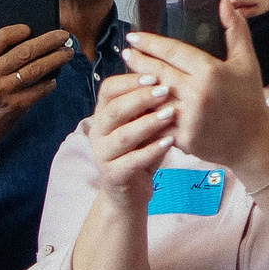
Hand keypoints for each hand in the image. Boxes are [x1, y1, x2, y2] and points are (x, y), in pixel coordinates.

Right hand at [0, 26, 73, 162]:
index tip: (34, 28)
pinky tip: (54, 79)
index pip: (2, 36)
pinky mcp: (16, 105)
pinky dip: (49, 83)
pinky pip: (39, 89)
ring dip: (56, 59)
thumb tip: (18, 33)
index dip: (21, 29)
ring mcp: (4, 90)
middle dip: (49, 41)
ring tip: (67, 53)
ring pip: (37, 68)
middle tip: (63, 36)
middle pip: (26, 50)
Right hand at [83, 70, 175, 206]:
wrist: (128, 194)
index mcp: (103, 115)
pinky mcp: (113, 176)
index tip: (155, 75)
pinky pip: (131, 161)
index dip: (130, 81)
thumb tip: (169, 77)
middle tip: (165, 91)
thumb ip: (149, 106)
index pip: (108, 89)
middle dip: (141, 98)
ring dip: (148, 123)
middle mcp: (98, 133)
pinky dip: (151, 151)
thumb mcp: (143, 126)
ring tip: (170, 115)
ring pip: (123, 135)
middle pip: (115, 109)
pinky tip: (169, 142)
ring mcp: (103, 155)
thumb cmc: (139, 153)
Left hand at [123, 0, 268, 178]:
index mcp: (211, 72)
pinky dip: (146, 111)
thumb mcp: (247, 61)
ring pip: (153, 97)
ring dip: (138, 85)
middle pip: (157, 72)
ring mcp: (189, 118)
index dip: (150, 42)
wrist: (253, 142)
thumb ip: (235, 28)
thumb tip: (223, 1)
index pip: (172, 51)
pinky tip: (136, 102)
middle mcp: (198, 94)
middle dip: (138, 61)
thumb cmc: (249, 99)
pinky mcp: (183, 138)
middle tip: (126, 52)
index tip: (134, 37)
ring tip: (128, 74)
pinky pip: (158, 121)